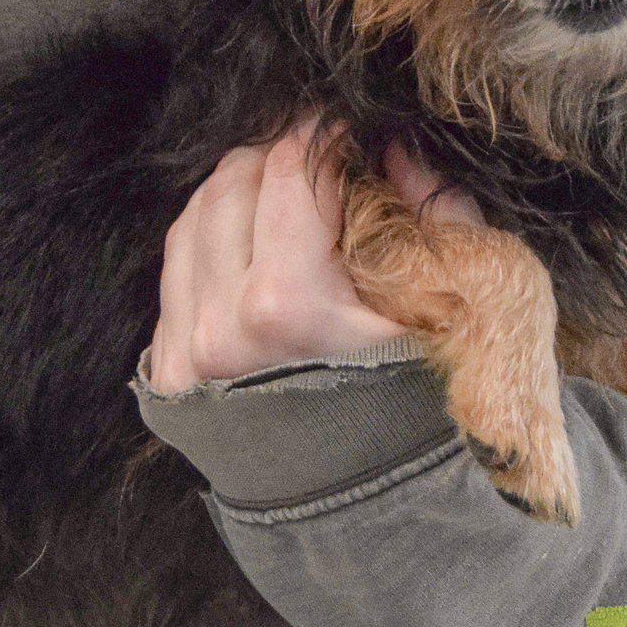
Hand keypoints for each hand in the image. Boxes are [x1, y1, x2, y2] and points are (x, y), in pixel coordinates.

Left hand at [147, 124, 482, 391]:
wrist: (372, 501)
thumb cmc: (424, 402)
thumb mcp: (458, 306)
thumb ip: (433, 213)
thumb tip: (392, 145)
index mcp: (286, 303)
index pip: (288, 170)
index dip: (320, 132)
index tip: (345, 125)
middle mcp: (220, 326)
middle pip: (233, 183)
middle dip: (278, 154)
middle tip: (318, 155)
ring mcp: (185, 350)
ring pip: (194, 216)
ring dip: (239, 189)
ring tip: (285, 192)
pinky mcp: (168, 369)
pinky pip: (175, 267)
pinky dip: (211, 237)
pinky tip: (251, 241)